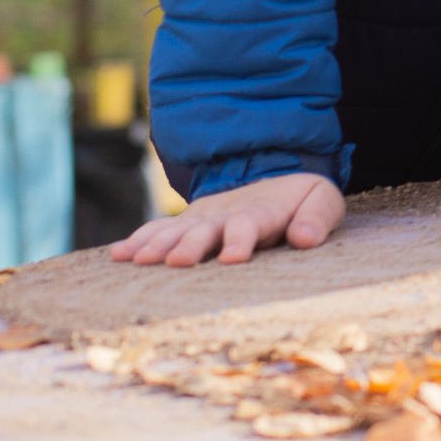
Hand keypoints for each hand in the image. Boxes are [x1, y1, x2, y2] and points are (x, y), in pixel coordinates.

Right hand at [109, 172, 344, 266]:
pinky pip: (159, 229)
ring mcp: (202, 218)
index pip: (250, 224)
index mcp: (261, 211)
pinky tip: (117, 254)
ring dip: (157, 244)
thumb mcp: (323, 201)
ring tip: (137, 260)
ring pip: (176, 230)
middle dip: (191, 245)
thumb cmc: (303, 201)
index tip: (233, 258)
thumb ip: (317, 218)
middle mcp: (226, 214)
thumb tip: (305, 238)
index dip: (241, 239)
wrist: (278, 178)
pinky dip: (138, 240)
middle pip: (205, 229)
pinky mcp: (187, 223)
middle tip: (175, 262)